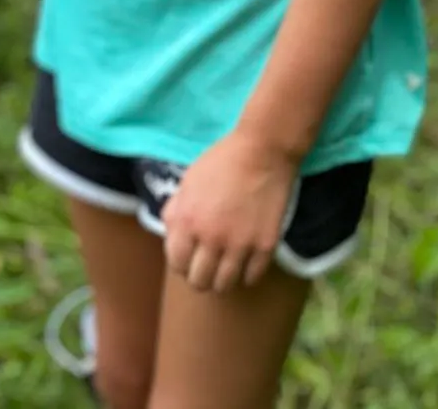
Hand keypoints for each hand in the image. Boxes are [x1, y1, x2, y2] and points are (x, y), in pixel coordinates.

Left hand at [162, 131, 298, 292]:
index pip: (176, 263)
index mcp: (187, 220)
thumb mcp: (188, 182)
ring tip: (224, 267)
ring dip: (221, 280)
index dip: (180, 263)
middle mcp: (211, 238)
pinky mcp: (265, 247)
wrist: (261, 152)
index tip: (188, 258)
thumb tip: (172, 235)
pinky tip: (244, 262)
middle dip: (198, 275)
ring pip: (224, 285)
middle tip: (205, 265)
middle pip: (199, 281)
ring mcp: (240, 245)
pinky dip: (246, 274)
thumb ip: (176, 211)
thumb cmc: (221, 162)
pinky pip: (251, 278)